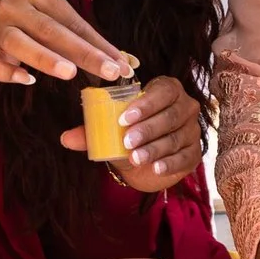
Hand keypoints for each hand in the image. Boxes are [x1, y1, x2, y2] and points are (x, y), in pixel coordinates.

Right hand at [0, 0, 127, 85]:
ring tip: (70, 73)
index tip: (122, 66)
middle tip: (108, 72)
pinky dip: (6, 71)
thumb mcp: (54, 20)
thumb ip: (85, 39)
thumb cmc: (30, 22)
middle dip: (82, 53)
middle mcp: (15, 4)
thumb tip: (127, 63)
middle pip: (51, 30)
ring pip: (19, 42)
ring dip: (45, 58)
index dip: (99, 45)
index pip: (73, 22)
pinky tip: (26, 80)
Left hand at [59, 74, 200, 190]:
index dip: (146, 104)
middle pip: (171, 116)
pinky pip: (185, 158)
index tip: (123, 119)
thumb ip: (91, 129)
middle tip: (127, 141)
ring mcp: (192, 130)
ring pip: (176, 138)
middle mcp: (185, 106)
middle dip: (148, 129)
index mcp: (166, 90)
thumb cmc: (128, 131)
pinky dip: (170, 163)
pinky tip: (156, 168)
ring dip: (155, 149)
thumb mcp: (109, 128)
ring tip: (135, 157)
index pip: (163, 91)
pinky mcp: (194, 153)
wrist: (143, 157)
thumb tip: (65, 138)